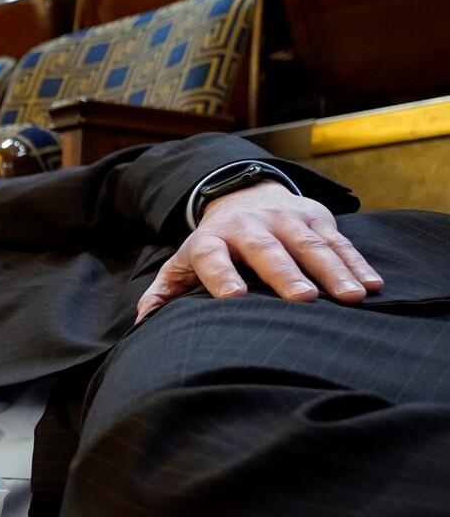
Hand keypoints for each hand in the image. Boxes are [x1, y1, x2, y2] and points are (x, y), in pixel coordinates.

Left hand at [137, 181, 383, 322]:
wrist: (245, 195)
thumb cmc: (213, 244)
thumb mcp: (183, 262)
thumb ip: (164, 291)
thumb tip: (143, 322)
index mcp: (212, 241)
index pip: (213, 257)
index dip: (221, 276)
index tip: (233, 298)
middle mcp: (249, 227)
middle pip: (268, 250)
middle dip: (286, 274)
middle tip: (303, 299)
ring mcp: (286, 219)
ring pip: (311, 245)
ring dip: (334, 271)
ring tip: (351, 298)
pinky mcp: (315, 217)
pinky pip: (339, 242)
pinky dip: (356, 263)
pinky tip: (372, 285)